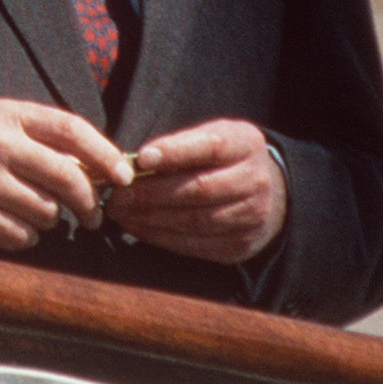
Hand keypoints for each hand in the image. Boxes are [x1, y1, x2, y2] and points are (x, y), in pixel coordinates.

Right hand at [0, 99, 131, 250]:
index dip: (105, 155)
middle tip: (92, 216)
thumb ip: (39, 139)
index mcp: (7, 114)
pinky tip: (7, 224)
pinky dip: (24, 236)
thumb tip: (98, 170)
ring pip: (48, 212)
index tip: (123, 177)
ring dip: (48, 220)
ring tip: (27, 211)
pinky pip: (23, 235)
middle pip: (69, 178)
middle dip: (90, 203)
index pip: (72, 130)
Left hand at [104, 119, 286, 263]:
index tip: (141, 158)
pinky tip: (138, 227)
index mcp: (245, 145)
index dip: (175, 152)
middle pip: (200, 189)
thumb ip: (178, 145)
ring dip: (151, 218)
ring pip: (195, 220)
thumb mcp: (209, 137)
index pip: (210, 147)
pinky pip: (196, 245)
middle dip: (152, 193)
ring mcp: (251, 217)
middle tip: (118, 194)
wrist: (264, 193)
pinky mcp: (240, 246)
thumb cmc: (222, 159)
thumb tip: (136, 162)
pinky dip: (161, 237)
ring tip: (121, 211)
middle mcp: (255, 181)